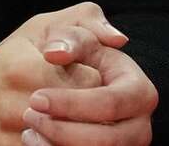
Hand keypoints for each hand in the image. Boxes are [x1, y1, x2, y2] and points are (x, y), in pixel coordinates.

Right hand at [0, 2, 125, 145]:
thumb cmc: (6, 64)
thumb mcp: (37, 30)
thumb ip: (82, 22)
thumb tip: (119, 39)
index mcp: (25, 70)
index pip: (91, 82)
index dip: (102, 81)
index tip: (98, 79)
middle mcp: (19, 107)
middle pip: (88, 117)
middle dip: (97, 110)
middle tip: (96, 105)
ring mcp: (16, 137)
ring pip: (74, 140)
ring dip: (86, 133)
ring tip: (87, 122)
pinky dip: (66, 143)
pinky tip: (70, 134)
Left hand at [24, 42, 158, 145]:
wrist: (68, 80)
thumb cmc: (75, 53)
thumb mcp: (74, 33)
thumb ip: (71, 36)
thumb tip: (56, 53)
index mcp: (139, 91)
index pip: (109, 103)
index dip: (72, 104)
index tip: (36, 98)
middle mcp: (139, 126)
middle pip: (105, 140)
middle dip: (62, 131)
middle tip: (29, 116)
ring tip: (29, 132)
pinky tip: (36, 142)